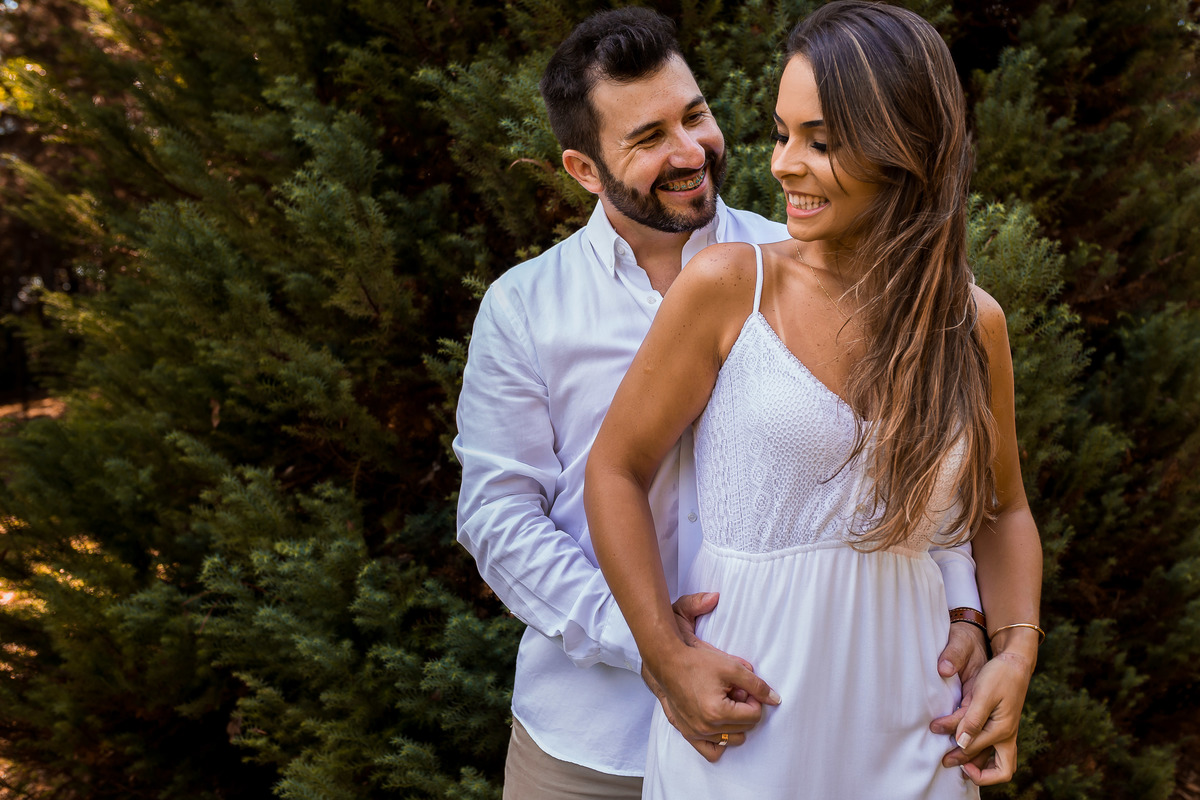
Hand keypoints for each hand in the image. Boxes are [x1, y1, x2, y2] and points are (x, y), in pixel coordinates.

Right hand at [641, 592, 778, 761]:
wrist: (668, 662)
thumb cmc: (698, 662)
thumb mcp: (732, 668)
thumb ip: (757, 685)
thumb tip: (776, 700)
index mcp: (717, 712)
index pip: (755, 715)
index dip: (754, 699)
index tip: (744, 687)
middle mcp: (706, 727)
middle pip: (745, 728)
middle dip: (744, 709)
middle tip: (734, 692)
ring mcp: (695, 733)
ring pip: (732, 739)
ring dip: (734, 723)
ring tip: (725, 703)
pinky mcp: (688, 734)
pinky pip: (712, 751)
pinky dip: (721, 740)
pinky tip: (720, 723)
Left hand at [942, 651, 1033, 784]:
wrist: (1015, 662)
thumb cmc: (999, 676)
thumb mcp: (983, 695)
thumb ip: (972, 720)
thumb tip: (961, 744)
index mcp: (1002, 730)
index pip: (976, 750)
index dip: (958, 753)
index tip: (944, 753)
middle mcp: (1007, 736)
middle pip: (1000, 770)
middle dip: (974, 772)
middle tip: (947, 762)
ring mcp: (1007, 732)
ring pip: (999, 762)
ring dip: (980, 766)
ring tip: (956, 762)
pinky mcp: (1002, 726)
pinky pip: (995, 749)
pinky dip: (982, 753)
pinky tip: (964, 747)